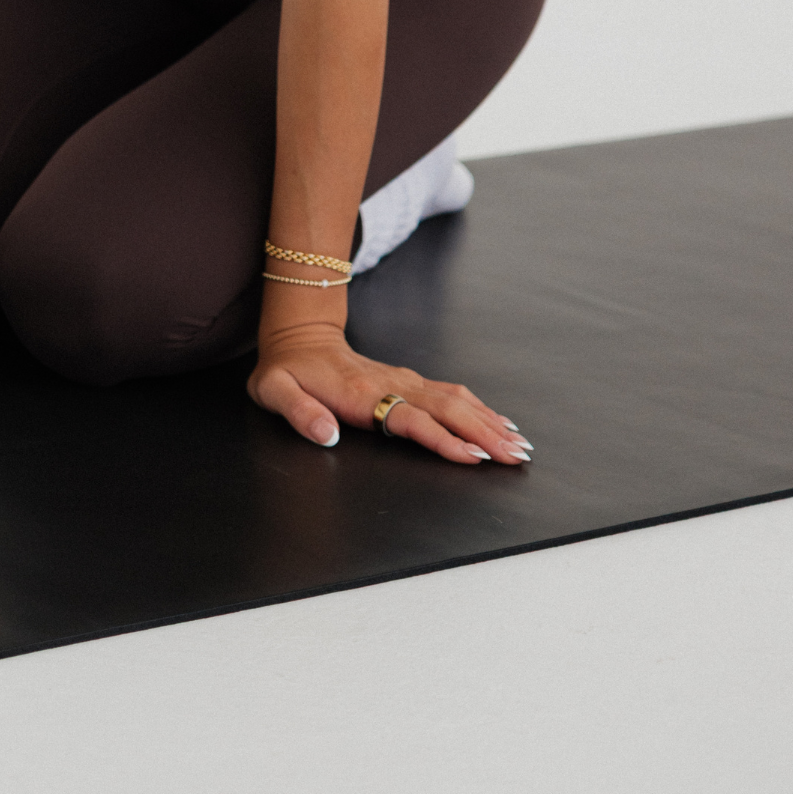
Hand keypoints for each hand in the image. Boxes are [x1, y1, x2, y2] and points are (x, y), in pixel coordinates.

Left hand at [247, 322, 530, 464]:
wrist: (297, 336)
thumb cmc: (286, 370)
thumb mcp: (274, 391)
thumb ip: (299, 413)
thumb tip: (327, 436)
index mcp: (361, 394)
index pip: (410, 420)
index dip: (442, 439)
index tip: (473, 457)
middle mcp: (390, 385)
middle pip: (445, 410)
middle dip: (483, 434)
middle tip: (515, 457)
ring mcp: (402, 380)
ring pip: (454, 401)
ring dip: (488, 423)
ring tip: (518, 446)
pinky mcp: (408, 380)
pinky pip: (449, 395)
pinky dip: (479, 410)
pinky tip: (498, 424)